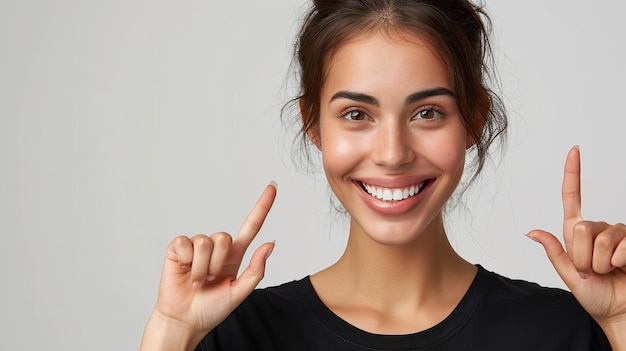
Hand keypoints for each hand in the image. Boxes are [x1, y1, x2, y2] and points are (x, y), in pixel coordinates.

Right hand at [141, 183, 276, 349]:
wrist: (185, 320)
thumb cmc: (212, 308)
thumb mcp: (240, 292)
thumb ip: (256, 269)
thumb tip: (270, 244)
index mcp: (234, 255)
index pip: (251, 226)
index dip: (262, 206)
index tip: (273, 187)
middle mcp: (216, 247)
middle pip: (224, 236)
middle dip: (217, 263)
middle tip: (210, 281)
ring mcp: (196, 247)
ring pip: (205, 242)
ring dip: (202, 267)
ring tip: (197, 281)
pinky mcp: (178, 249)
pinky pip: (185, 243)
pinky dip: (186, 262)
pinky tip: (183, 272)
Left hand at [528, 147, 625, 344]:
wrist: (621, 313)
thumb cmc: (596, 296)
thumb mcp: (568, 275)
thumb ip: (554, 251)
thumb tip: (531, 231)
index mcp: (577, 234)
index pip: (573, 199)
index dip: (573, 174)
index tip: (574, 151)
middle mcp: (599, 229)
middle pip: (581, 229)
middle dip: (582, 256)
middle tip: (592, 270)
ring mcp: (619, 235)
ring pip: (601, 239)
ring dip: (600, 262)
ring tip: (608, 272)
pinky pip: (620, 247)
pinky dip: (617, 263)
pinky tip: (623, 268)